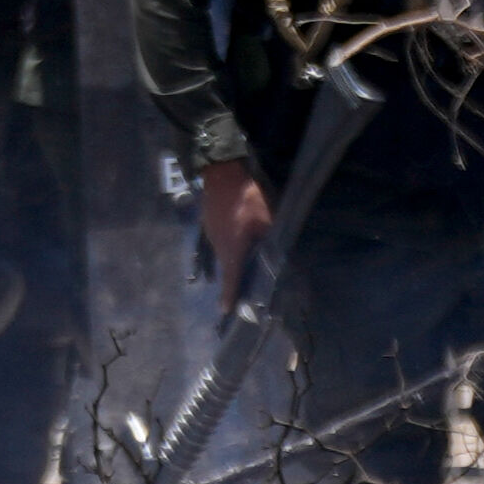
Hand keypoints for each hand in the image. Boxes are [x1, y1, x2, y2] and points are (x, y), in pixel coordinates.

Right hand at [199, 156, 272, 304]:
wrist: (222, 171)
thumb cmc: (247, 198)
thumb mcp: (267, 220)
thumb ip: (270, 241)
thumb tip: (275, 255)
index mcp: (232, 249)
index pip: (231, 279)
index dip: (230, 296)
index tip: (226, 312)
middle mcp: (218, 246)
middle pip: (227, 268)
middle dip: (235, 278)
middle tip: (245, 286)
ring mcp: (211, 234)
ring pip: (223, 252)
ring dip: (233, 258)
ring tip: (245, 259)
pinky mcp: (208, 222)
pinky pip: (220, 239)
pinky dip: (229, 243)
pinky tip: (237, 235)